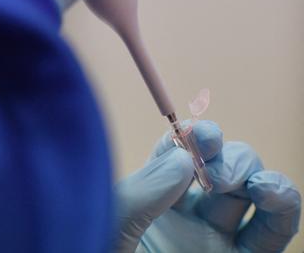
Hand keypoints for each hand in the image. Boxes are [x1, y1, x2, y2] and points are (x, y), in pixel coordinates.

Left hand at [116, 121, 300, 252]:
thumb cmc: (94, 252)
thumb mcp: (112, 222)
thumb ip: (146, 189)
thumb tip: (184, 158)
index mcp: (148, 199)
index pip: (177, 154)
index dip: (192, 138)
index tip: (198, 135)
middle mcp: (185, 218)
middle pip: (221, 168)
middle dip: (229, 157)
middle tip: (216, 175)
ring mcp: (215, 243)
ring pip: (255, 196)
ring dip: (264, 177)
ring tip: (254, 184)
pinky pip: (272, 235)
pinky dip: (283, 208)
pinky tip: (272, 195)